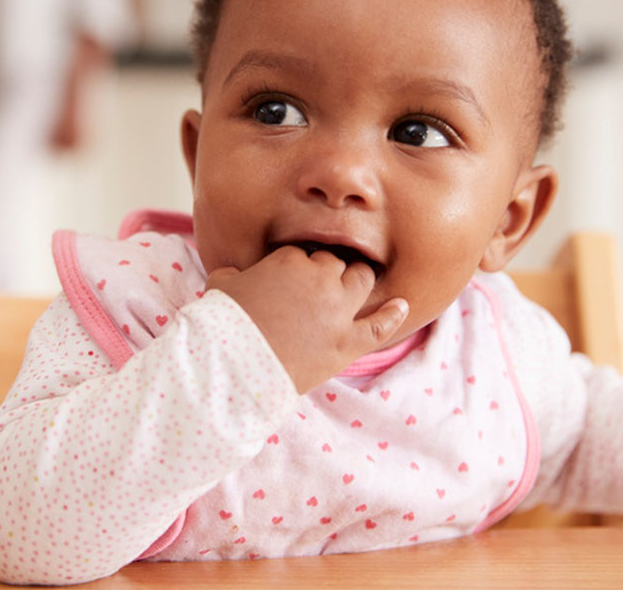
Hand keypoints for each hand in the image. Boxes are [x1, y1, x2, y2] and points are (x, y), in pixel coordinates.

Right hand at [205, 246, 408, 393]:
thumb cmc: (222, 324)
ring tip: (351, 289)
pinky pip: (379, 325)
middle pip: (334, 263)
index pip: (301, 254)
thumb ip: (232, 272)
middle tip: (316, 290)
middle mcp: (320, 278)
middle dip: (327, 272)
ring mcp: (337, 311)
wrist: (232, 366)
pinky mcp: (346, 343)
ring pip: (361, 281)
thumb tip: (232, 273)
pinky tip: (401, 305)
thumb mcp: (221, 285)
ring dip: (356, 282)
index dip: (296, 268)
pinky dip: (392, 314)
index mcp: (289, 260)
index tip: (288, 282)